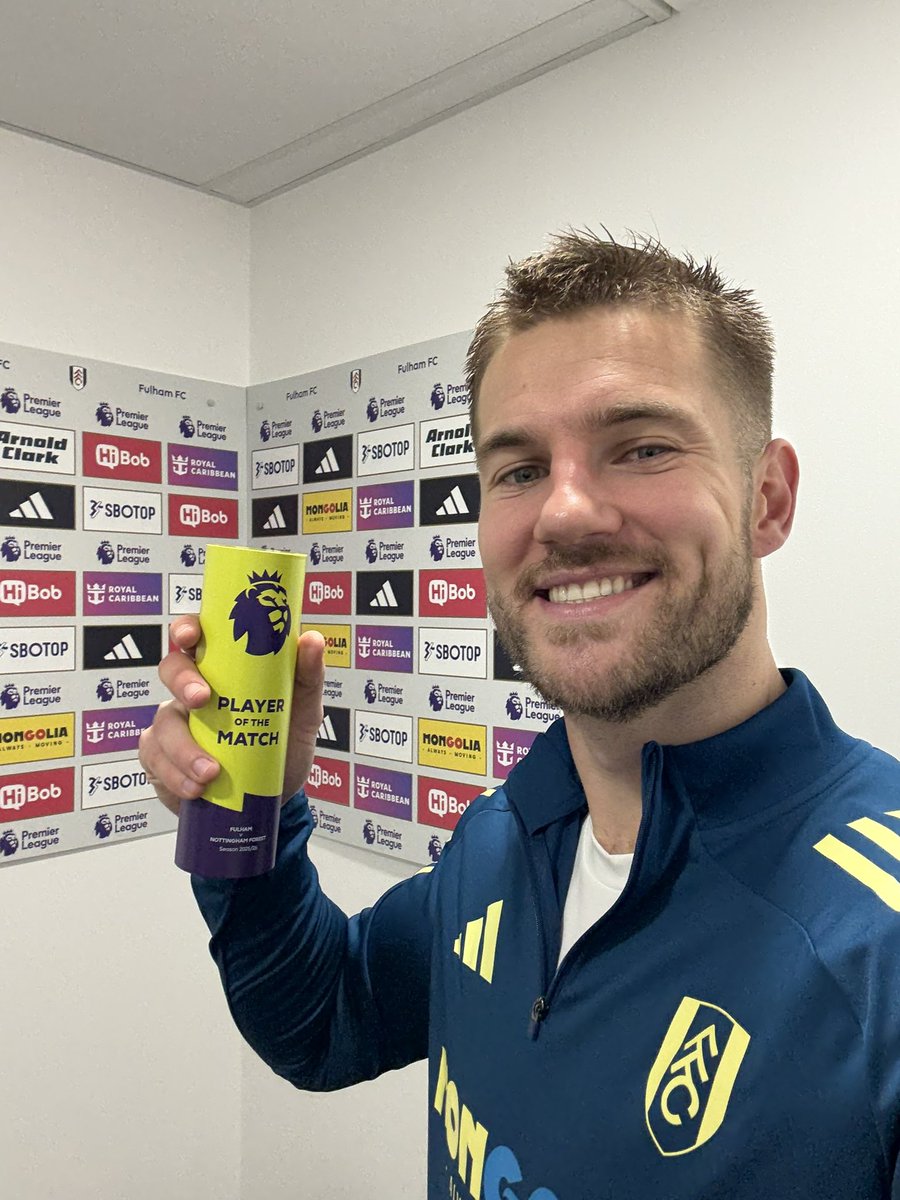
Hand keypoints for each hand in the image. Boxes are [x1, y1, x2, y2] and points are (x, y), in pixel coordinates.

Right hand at [139, 618, 325, 815]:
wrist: (275, 799)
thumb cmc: (284, 746)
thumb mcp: (303, 713)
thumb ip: (308, 678)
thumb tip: (312, 640)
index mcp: (222, 671)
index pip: (195, 638)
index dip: (186, 629)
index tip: (190, 636)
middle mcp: (193, 692)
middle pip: (170, 669)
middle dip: (182, 681)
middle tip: (202, 699)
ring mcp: (175, 726)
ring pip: (163, 723)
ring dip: (183, 747)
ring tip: (210, 772)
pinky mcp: (163, 761)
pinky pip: (156, 761)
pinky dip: (176, 776)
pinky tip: (196, 788)